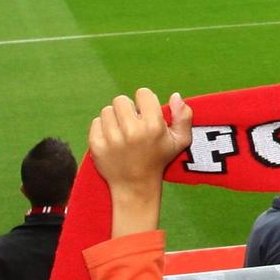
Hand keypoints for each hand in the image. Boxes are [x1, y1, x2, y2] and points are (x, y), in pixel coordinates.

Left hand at [89, 88, 192, 235]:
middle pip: (121, 100)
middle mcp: (132, 131)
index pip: (142, 93)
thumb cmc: (158, 160)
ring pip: (107, 110)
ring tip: (122, 133)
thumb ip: (184, 117)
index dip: (144, 102)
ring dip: (114, 119)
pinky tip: (112, 141)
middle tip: (132, 125)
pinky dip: (102, 129)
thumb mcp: (180, 141)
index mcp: (153, 126)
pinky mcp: (97, 145)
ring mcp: (112, 138)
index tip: (145, 115)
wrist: (135, 186)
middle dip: (127, 110)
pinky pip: (96, 122)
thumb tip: (175, 96)